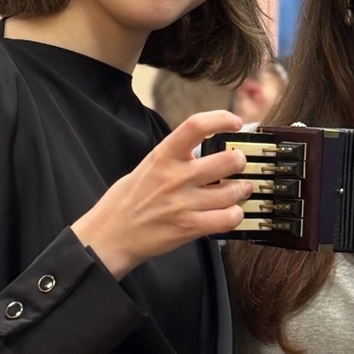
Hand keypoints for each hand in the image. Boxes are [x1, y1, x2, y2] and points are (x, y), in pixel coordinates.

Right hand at [71, 110, 251, 278]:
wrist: (111, 234)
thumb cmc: (130, 198)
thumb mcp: (149, 165)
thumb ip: (176, 156)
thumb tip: (205, 146)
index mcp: (163, 155)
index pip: (196, 125)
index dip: (220, 118)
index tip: (234, 121)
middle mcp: (175, 176)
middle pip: (226, 160)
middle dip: (240, 160)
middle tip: (240, 162)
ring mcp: (183, 203)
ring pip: (232, 191)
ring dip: (242, 189)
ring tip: (241, 188)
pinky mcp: (189, 227)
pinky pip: (227, 219)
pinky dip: (235, 215)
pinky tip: (231, 212)